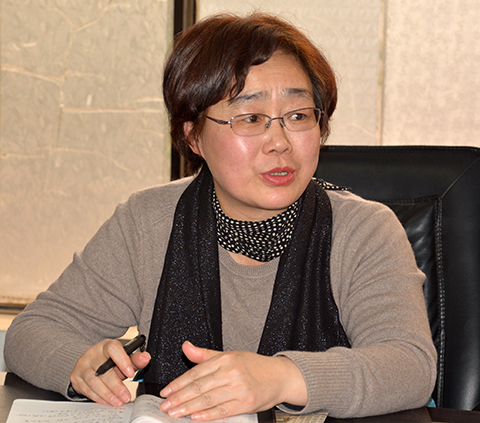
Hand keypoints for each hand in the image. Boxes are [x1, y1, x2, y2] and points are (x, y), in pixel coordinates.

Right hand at [70, 338, 150, 406]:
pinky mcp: (76, 377)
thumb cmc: (110, 361)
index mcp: (106, 345)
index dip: (122, 361)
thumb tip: (146, 358)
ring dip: (107, 394)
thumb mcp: (124, 359)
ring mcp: (82, 365)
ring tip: (118, 402)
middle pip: (103, 370)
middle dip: (116, 386)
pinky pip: (87, 390)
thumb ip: (136, 359)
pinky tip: (108, 402)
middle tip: (126, 397)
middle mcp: (93, 354)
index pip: (113, 349)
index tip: (131, 374)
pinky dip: (99, 398)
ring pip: (94, 381)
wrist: (92, 364)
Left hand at [159, 341, 306, 420]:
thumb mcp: (229, 355)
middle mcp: (231, 372)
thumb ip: (204, 355)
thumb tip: (186, 347)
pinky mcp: (246, 403)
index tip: (166, 391)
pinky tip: (195, 418)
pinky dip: (207, 415)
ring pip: (208, 400)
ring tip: (175, 413)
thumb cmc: (253, 366)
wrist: (279, 376)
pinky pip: (222, 410)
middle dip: (179, 397)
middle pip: (199, 387)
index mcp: (225, 359)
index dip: (178, 383)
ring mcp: (239, 388)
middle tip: (165, 405)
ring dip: (188, 408)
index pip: (196, 372)